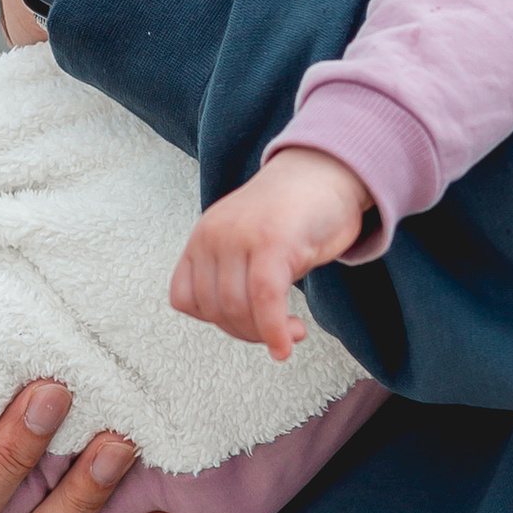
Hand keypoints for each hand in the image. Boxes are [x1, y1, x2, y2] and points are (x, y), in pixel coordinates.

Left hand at [170, 150, 371, 362]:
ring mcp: (241, 237)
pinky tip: (288, 341)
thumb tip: (245, 326)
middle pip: (214, 310)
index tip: (245, 325)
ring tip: (292, 331)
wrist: (328, 170)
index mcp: (203, 236)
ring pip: (237, 309)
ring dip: (266, 334)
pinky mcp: (272, 242)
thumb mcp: (248, 243)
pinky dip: (276, 330)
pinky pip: (265, 300)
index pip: (184, 299)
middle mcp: (214, 235)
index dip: (214, 322)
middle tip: (277, 333)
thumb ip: (235, 276)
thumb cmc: (295, 212)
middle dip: (248, 333)